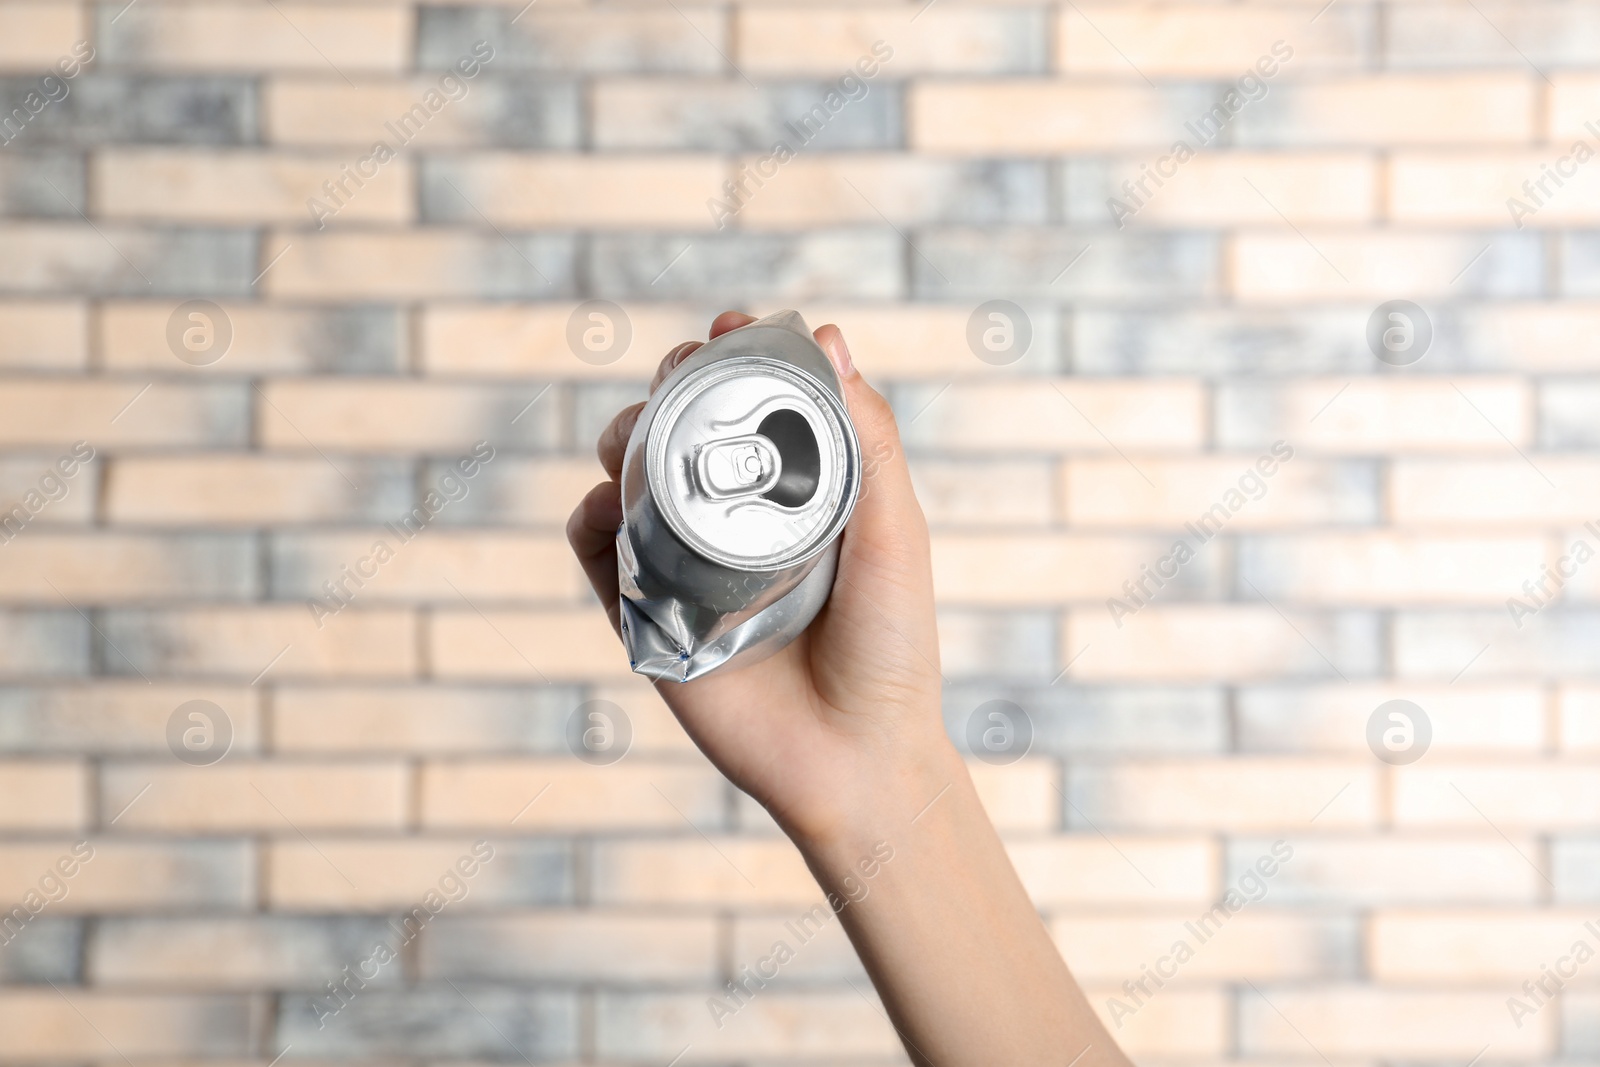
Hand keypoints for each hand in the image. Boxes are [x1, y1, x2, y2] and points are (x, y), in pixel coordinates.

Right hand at [566, 311, 958, 845]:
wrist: (852, 755)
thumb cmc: (889, 644)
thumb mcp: (894, 532)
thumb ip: (869, 441)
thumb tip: (832, 338)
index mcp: (793, 490)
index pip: (750, 403)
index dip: (732, 356)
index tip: (730, 328)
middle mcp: (733, 519)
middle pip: (682, 426)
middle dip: (672, 385)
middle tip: (682, 375)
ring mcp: (684, 562)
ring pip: (628, 475)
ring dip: (624, 437)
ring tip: (639, 439)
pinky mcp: (643, 614)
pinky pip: (596, 550)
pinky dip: (589, 516)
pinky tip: (609, 506)